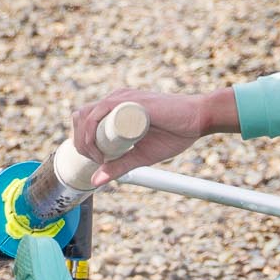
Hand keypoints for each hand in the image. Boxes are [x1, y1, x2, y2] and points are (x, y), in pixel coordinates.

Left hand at [70, 89, 237, 186]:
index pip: (85, 121)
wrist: (198, 120)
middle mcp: (114, 100)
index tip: (97, 161)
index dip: (81, 142)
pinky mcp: (128, 100)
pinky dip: (93, 132)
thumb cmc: (174, 134)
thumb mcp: (140, 156)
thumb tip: (93, 181)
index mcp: (115, 109)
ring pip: (86, 116)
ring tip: (101, 158)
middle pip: (80, 118)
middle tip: (98, 162)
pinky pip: (99, 112)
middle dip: (80, 143)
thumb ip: (119, 166)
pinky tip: (101, 149)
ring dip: (85, 141)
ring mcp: (120, 98)